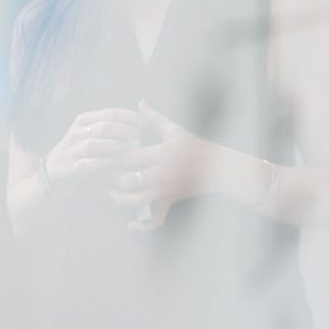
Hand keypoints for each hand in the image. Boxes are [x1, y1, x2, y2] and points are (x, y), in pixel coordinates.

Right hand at [46, 108, 145, 189]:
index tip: (146, 121)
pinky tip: (114, 161)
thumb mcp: (90, 131)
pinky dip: (102, 162)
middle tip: (139, 134)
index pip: (111, 113)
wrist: (54, 170)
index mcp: (84, 120)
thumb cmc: (81, 148)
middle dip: (125, 130)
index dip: (131, 116)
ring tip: (128, 147)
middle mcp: (77, 133)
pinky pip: (88, 164)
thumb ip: (110, 123)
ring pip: (95, 144)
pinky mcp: (71, 168)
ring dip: (114, 145)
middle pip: (105, 127)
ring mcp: (72, 150)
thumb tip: (142, 114)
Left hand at [109, 101, 208, 230]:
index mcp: (159, 154)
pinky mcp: (170, 201)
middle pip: (127, 179)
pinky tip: (130, 223)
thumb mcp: (175, 130)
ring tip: (114, 192)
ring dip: (121, 198)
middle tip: (110, 172)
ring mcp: (164, 190)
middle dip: (115, 177)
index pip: (128, 156)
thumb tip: (140, 103)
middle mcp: (160, 174)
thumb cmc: (195, 146)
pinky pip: (155, 219)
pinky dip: (142, 225)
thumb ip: (154, 118)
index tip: (111, 153)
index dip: (115, 156)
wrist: (218, 167)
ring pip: (135, 200)